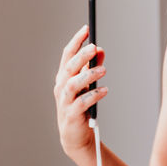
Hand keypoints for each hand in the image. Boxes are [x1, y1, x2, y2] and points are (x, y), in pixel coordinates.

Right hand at [54, 25, 107, 157]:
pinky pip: (81, 103)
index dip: (76, 41)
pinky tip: (105, 90)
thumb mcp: (87, 84)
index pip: (67, 55)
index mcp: (64, 77)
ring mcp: (64, 102)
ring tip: (104, 70)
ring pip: (73, 85)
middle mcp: (61, 87)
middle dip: (81, 56)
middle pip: (69, 68)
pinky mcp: (71, 116)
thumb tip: (99, 49)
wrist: (76, 136)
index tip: (87, 28)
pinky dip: (93, 95)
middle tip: (94, 47)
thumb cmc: (81, 107)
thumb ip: (92, 66)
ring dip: (88, 75)